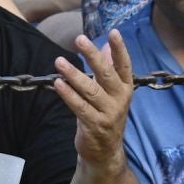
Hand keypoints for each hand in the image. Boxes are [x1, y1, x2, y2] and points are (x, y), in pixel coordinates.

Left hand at [55, 31, 132, 170]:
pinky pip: (79, 107)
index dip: (120, 49)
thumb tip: (106, 46)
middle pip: (106, 74)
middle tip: (80, 39)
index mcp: (125, 89)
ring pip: (90, 90)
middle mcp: (120, 99)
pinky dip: (68, 95)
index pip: (124, 65)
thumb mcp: (109, 92)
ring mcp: (108, 113)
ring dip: (73, 74)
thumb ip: (107, 70)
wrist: (104, 151)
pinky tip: (58, 83)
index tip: (114, 32)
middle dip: (92, 56)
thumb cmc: (104, 116)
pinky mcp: (95, 125)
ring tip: (59, 61)